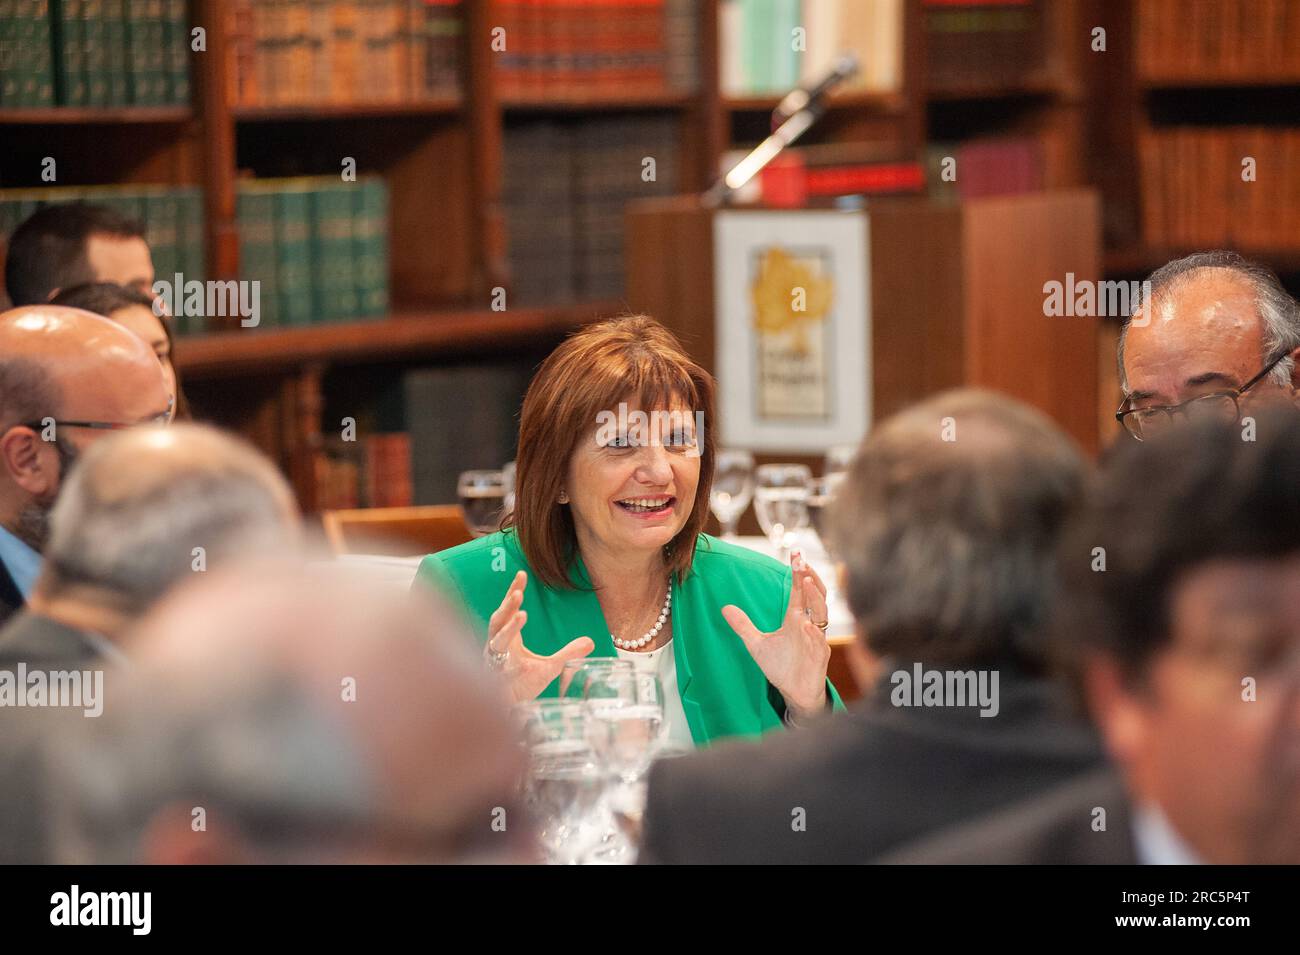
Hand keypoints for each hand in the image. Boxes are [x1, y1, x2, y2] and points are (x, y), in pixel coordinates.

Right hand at [487, 570, 593, 702]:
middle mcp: (497, 646)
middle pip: (498, 619)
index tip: (522, 574)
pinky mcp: (495, 678)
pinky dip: (508, 654)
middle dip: (507, 604)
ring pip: (496, 638)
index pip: (509, 610)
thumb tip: (591, 641)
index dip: (513, 591)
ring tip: (521, 610)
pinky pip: (500, 663)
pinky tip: (519, 648)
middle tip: (519, 590)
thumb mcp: (552, 667)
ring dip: (508, 625)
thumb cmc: (524, 686)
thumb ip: (568, 652)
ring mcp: (494, 661)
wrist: (512, 713)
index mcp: (508, 639)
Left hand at [722, 550, 830, 719]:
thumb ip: (743, 626)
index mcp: (796, 619)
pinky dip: (814, 633)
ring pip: (821, 615)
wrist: (795, 694)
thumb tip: (725, 608)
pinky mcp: (819, 658)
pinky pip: (820, 643)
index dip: (798, 573)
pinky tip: (806, 624)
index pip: (799, 591)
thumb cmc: (782, 667)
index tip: (795, 554)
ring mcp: (816, 641)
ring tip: (806, 582)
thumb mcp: (756, 644)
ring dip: (815, 598)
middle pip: (816, 596)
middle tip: (801, 561)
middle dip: (810, 578)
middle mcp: (809, 626)